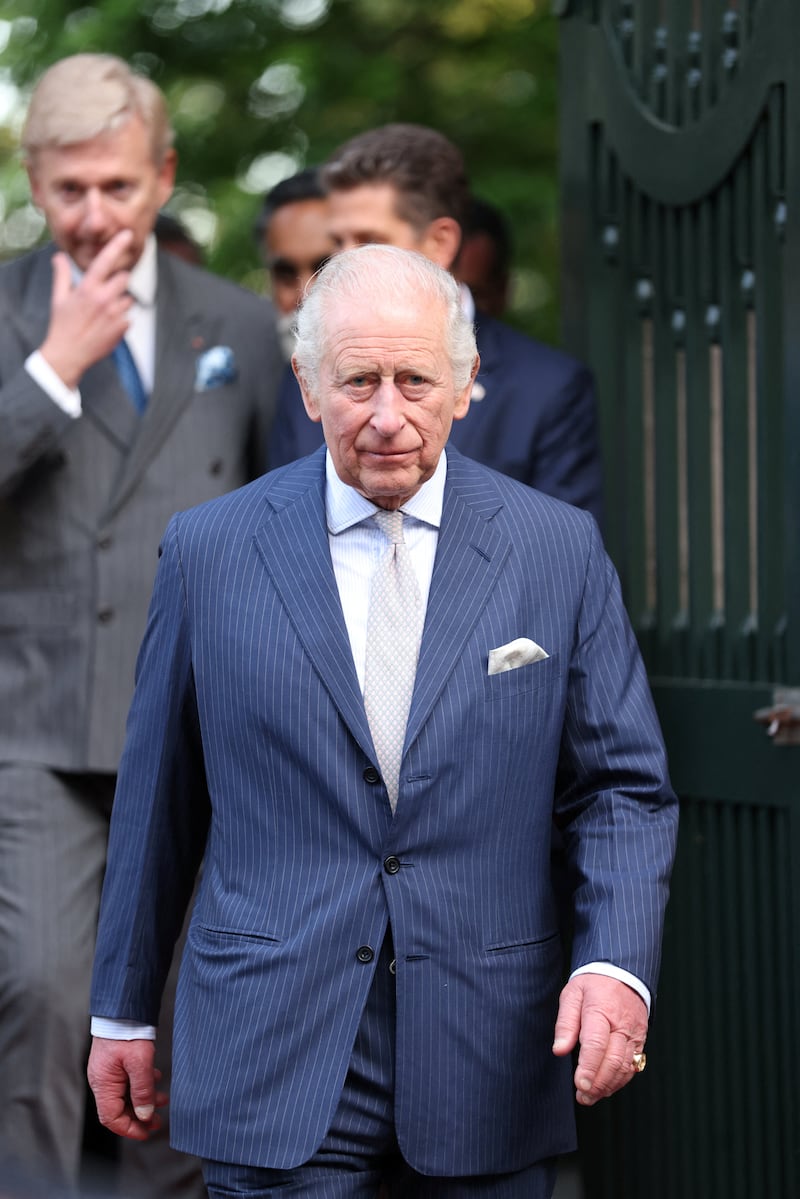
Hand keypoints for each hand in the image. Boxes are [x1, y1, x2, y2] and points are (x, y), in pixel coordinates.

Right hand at [39, 230, 134, 388]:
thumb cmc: (62, 325)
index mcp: (87, 288)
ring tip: (103, 314)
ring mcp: (115, 313)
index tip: (127, 234)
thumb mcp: (59, 298)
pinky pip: (128, 316)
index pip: (105, 261)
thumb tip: (59, 256)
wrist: (69, 354)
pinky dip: (120, 319)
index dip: (117, 245)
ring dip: (119, 302)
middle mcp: (104, 298)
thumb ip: (61, 275)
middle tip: (104, 292)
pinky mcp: (123, 327)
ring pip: (127, 298)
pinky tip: (106, 326)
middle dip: (117, 282)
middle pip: (124, 278)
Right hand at [87, 1036, 166, 1139]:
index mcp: (103, 1083)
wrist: (124, 1006)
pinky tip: (156, 1079)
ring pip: (125, 1095)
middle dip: (139, 1117)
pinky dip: (142, 1085)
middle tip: (158, 1122)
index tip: (147, 1132)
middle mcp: (102, 1080)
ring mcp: (108, 1071)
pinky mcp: (115, 1062)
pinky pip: (128, 1081)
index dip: (129, 1129)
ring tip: (163, 1100)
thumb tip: (144, 1116)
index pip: (111, 1118)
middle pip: (118, 1109)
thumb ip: (142, 1091)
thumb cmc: (128, 1031)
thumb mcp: (140, 1063)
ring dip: (144, 1100)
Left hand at [552, 974, 647, 1105]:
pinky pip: (633, 1066)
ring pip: (625, 1067)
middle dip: (598, 1083)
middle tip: (583, 1097)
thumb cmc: (594, 985)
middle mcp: (622, 1025)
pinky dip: (620, 1081)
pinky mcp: (640, 1041)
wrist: (624, 975)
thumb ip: (565, 1023)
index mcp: (602, 1010)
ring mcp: (634, 1034)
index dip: (589, 1068)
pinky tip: (606, 1088)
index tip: (580, 1085)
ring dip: (608, 1086)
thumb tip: (559, 1050)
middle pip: (613, 1060)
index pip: (596, 1044)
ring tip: (590, 1097)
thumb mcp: (572, 994)